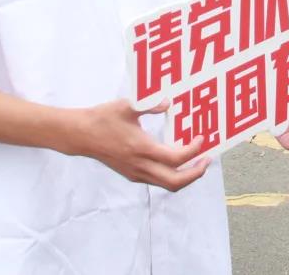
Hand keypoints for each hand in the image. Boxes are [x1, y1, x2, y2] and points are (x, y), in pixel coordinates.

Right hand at [73, 99, 210, 191]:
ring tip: (197, 163)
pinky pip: (157, 181)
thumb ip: (151, 104)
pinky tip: (176, 161)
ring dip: (185, 177)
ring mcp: (135, 173)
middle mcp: (140, 166)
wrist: (80, 134)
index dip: (193, 151)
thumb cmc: (103, 118)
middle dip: (195, 173)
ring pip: (166, 184)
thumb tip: (169, 102)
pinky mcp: (131, 174)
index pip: (175, 159)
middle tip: (207, 160)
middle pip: (175, 181)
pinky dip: (171, 175)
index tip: (202, 138)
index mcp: (141, 149)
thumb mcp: (128, 105)